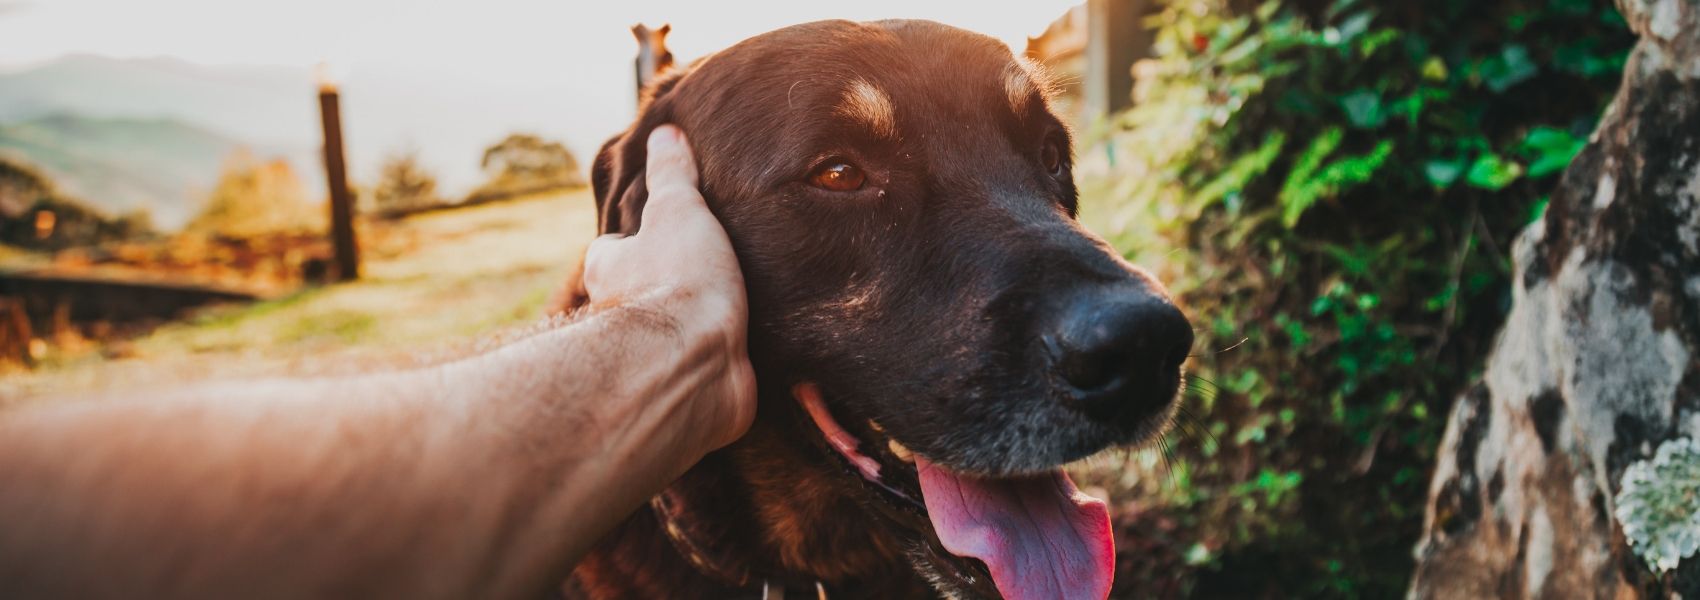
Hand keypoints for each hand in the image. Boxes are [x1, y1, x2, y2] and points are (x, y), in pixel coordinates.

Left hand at [580, 125, 756, 452]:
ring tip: (738, 311)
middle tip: (704, 274)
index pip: (613, 250)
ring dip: (695, 331)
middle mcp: (620, 320)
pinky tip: (752, 356)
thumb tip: (665, 132)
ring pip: (670, 339)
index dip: (635, 241)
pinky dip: (723, 367)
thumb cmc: (678, 282)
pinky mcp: (690, 394)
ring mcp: (656, 359)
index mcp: (610, 271)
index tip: (663, 233)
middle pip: (637, 296)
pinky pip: (707, 375)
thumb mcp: (678, 210)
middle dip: (663, 289)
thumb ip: (672, 174)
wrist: (695, 364)